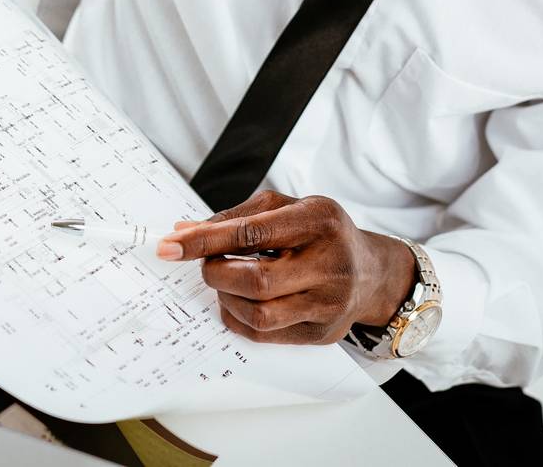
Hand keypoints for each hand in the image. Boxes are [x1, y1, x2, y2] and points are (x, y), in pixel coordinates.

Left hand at [157, 190, 416, 344]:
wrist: (371, 272)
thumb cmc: (321, 233)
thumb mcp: (287, 207)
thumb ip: (236, 217)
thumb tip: (184, 231)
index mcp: (319, 221)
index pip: (253, 232)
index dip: (206, 240)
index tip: (171, 245)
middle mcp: (329, 263)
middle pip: (256, 280)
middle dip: (216, 274)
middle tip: (207, 265)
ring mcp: (329, 303)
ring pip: (259, 315)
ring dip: (226, 299)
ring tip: (227, 283)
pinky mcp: (322, 333)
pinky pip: (265, 335)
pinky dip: (239, 318)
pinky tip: (239, 302)